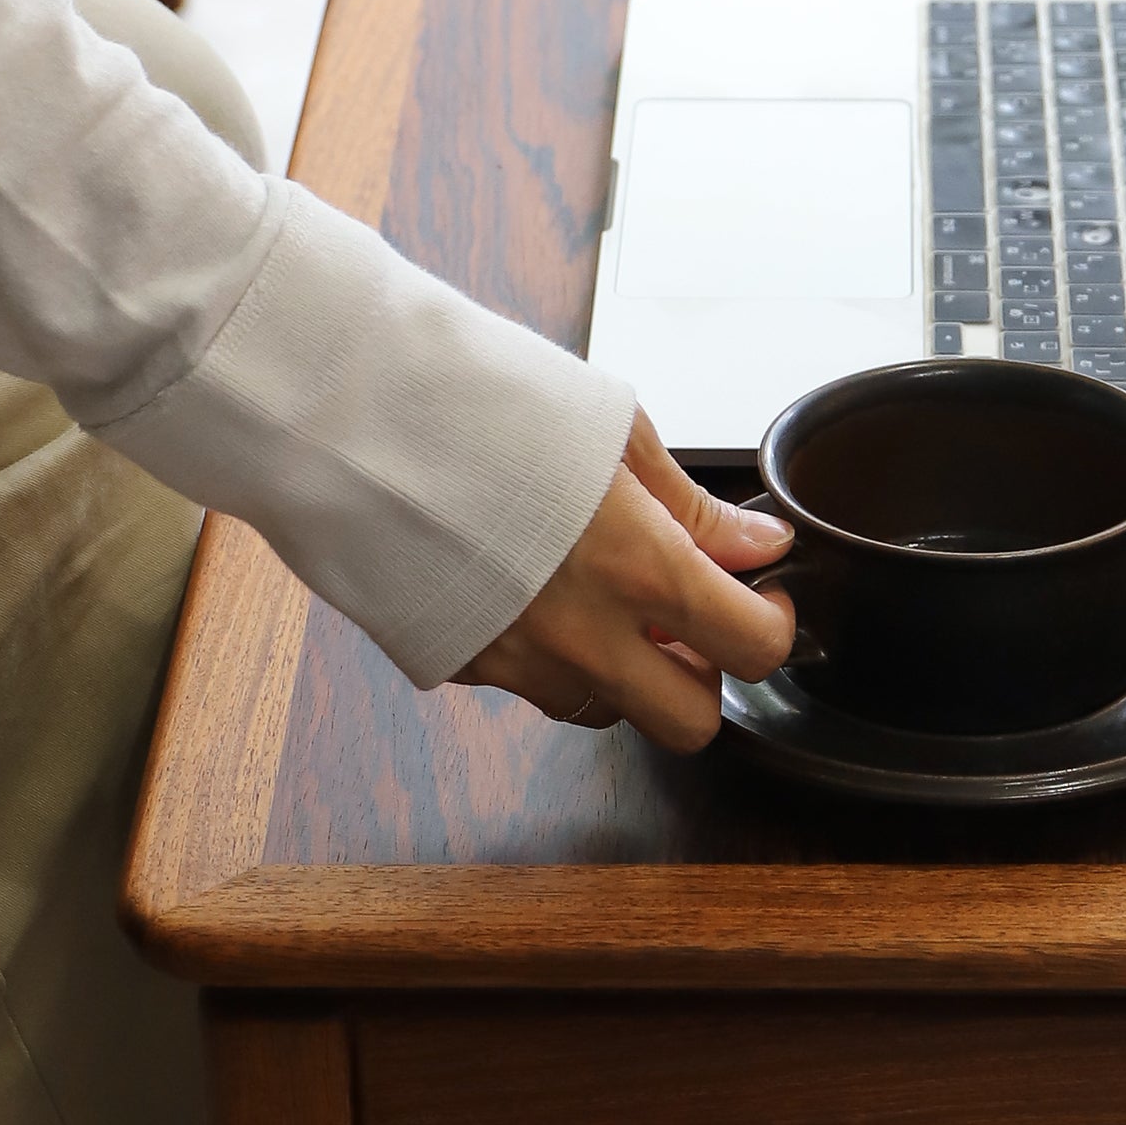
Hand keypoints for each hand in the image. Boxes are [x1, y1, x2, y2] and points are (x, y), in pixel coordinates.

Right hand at [457, 410, 792, 753]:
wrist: (351, 417)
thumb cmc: (483, 402)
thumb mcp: (613, 429)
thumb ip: (693, 505)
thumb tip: (756, 544)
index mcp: (641, 569)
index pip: (754, 649)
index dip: (773, 626)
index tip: (761, 595)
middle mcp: (585, 637)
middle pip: (689, 722)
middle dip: (702, 677)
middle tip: (688, 615)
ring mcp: (517, 662)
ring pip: (606, 710)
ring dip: (624, 670)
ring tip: (601, 596)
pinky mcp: (460, 665)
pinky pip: (530, 685)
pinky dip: (548, 654)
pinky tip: (529, 588)